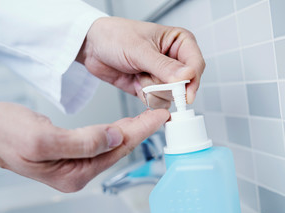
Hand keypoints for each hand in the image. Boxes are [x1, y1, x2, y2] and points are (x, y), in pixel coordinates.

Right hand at [0, 103, 168, 191]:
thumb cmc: (8, 133)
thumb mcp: (44, 137)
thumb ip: (84, 141)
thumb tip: (117, 136)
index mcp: (73, 173)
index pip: (117, 149)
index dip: (141, 131)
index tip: (160, 117)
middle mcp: (76, 173)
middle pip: (117, 150)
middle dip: (140, 131)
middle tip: (160, 113)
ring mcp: (72, 165)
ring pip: (110, 146)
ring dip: (129, 131)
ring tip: (147, 117)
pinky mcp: (68, 154)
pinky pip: (98, 143)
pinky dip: (113, 131)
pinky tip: (122, 125)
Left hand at [76, 17, 204, 107]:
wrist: (92, 47)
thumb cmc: (115, 37)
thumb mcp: (140, 50)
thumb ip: (163, 66)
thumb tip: (186, 77)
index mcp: (178, 42)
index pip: (196, 64)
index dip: (192, 81)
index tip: (183, 93)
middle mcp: (172, 60)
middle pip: (183, 84)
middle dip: (165, 85)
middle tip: (148, 77)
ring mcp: (161, 75)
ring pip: (169, 95)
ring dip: (151, 89)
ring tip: (137, 74)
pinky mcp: (149, 87)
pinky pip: (156, 100)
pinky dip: (145, 96)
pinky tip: (134, 82)